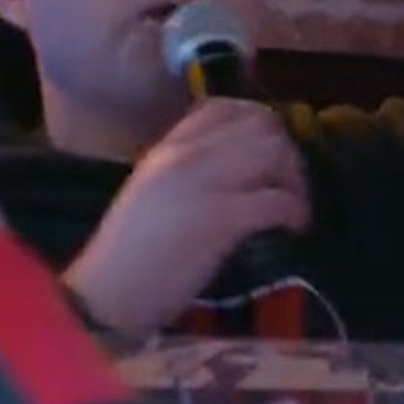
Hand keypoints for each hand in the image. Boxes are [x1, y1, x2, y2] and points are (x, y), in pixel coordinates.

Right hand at [66, 98, 308, 336]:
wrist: (108, 295)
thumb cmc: (126, 256)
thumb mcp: (151, 194)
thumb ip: (185, 173)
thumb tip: (234, 172)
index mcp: (167, 148)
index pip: (225, 108)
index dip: (259, 126)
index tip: (269, 156)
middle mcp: (187, 155)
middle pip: (261, 127)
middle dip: (287, 155)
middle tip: (289, 188)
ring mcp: (204, 184)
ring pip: (274, 154)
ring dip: (296, 181)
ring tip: (294, 210)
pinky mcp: (221, 219)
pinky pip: (277, 200)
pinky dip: (295, 212)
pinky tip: (293, 229)